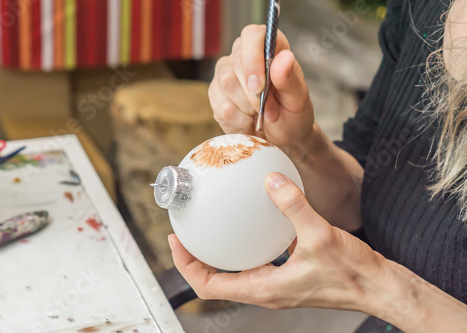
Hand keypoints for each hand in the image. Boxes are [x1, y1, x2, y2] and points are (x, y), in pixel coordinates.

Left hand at [169, 172, 383, 310]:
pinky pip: (256, 263)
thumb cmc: (352, 274)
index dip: (187, 265)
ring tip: (212, 229)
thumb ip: (294, 206)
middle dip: (196, 259)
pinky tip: (251, 224)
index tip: (176, 241)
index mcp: (264, 289)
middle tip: (187, 233)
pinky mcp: (288, 276)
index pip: (209, 286)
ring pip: (234, 274)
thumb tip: (272, 180)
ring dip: (219, 255)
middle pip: (215, 281)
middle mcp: (265, 291)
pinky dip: (245, 248)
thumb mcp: (320, 236)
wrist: (378, 287)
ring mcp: (276, 285)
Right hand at [209, 25, 314, 151]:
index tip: (260, 86)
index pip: (252, 36)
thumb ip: (290, 79)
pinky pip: (220, 105)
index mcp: (268, 48)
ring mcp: (226, 75)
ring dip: (247, 106)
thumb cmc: (292, 114)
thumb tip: (284, 57)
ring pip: (225, 83)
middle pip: (235, 63)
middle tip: (268, 109)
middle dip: (253, 93)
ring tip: (260, 114)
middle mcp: (243, 56)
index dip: (253, 59)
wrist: (281, 139)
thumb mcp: (298, 100)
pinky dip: (238, 119)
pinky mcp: (216, 95)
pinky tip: (248, 121)